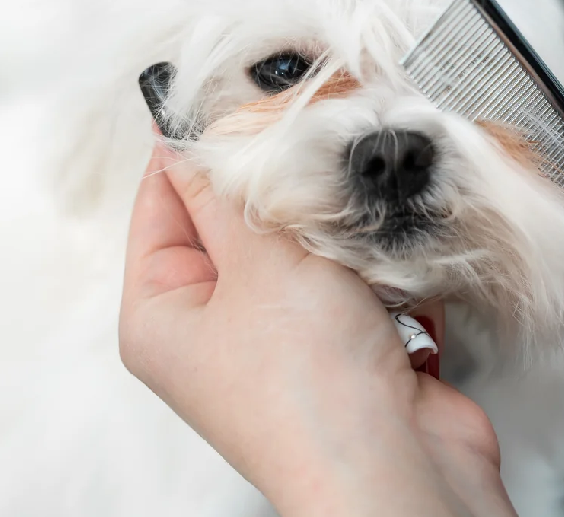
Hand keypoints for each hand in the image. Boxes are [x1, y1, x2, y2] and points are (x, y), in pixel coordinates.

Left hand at [119, 143, 516, 516]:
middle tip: (313, 168)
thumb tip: (194, 134)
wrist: (400, 467)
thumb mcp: (256, 261)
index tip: (234, 96)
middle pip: (242, 217)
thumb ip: (229, 187)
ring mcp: (285, 339)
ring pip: (309, 243)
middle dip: (287, 192)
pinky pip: (358, 276)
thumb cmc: (311, 394)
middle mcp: (217, 328)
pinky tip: (391, 285)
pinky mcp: (347, 345)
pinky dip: (380, 269)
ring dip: (342, 234)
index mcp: (163, 312)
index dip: (196, 146)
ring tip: (355, 251)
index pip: (163, 199)